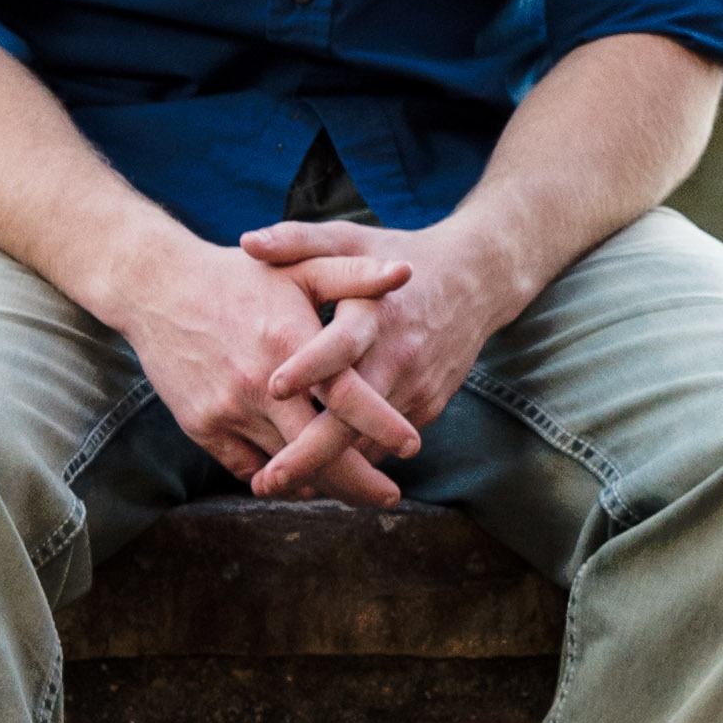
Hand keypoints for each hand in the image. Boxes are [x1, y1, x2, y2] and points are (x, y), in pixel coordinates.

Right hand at [127, 233, 423, 505]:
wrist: (158, 288)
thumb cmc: (239, 276)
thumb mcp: (298, 267)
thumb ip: (353, 275)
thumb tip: (406, 273)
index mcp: (290, 341)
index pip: (346, 397)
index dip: (382, 426)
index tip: (413, 446)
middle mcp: (259, 383)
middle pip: (318, 450)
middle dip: (359, 481)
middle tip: (388, 495)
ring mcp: (228, 409)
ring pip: (284, 466)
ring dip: (321, 482)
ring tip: (354, 489)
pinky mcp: (202, 426)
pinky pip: (247, 468)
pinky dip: (277, 479)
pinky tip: (302, 479)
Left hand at [229, 215, 522, 501]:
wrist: (475, 280)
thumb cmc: (398, 256)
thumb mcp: (352, 238)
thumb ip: (299, 240)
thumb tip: (247, 241)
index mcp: (375, 314)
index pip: (341, 346)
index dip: (309, 367)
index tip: (273, 389)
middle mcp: (398, 356)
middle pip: (354, 418)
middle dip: (309, 454)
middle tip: (266, 481)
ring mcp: (416, 387)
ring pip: (368, 442)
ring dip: (326, 467)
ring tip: (276, 483)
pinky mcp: (426, 406)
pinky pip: (383, 443)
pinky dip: (351, 459)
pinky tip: (314, 472)